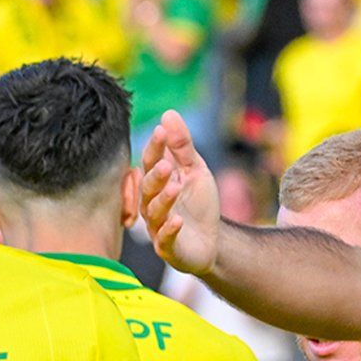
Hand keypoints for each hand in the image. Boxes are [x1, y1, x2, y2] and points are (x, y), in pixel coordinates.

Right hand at [140, 110, 222, 277]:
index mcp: (156, 182)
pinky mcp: (168, 247)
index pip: (151, 162)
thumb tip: (169, 113)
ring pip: (154, 211)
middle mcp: (151, 203)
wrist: (211, 241)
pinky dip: (170, 229)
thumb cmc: (198, 204)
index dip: (155, 148)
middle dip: (156, 175)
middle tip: (167, 163)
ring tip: (176, 186)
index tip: (161, 131)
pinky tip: (178, 220)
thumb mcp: (195, 171)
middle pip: (148, 187)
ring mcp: (157, 226)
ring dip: (164, 199)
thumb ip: (182, 146)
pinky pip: (164, 238)